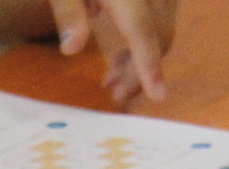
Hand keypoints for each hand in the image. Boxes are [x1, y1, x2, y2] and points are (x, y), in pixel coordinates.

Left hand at [51, 0, 175, 104]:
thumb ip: (68, 10)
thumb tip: (70, 48)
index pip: (142, 31)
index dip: (149, 64)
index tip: (158, 96)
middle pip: (157, 38)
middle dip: (140, 71)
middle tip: (117, 95)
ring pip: (160, 34)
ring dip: (140, 61)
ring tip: (112, 81)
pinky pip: (158, 24)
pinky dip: (142, 44)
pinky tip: (119, 58)